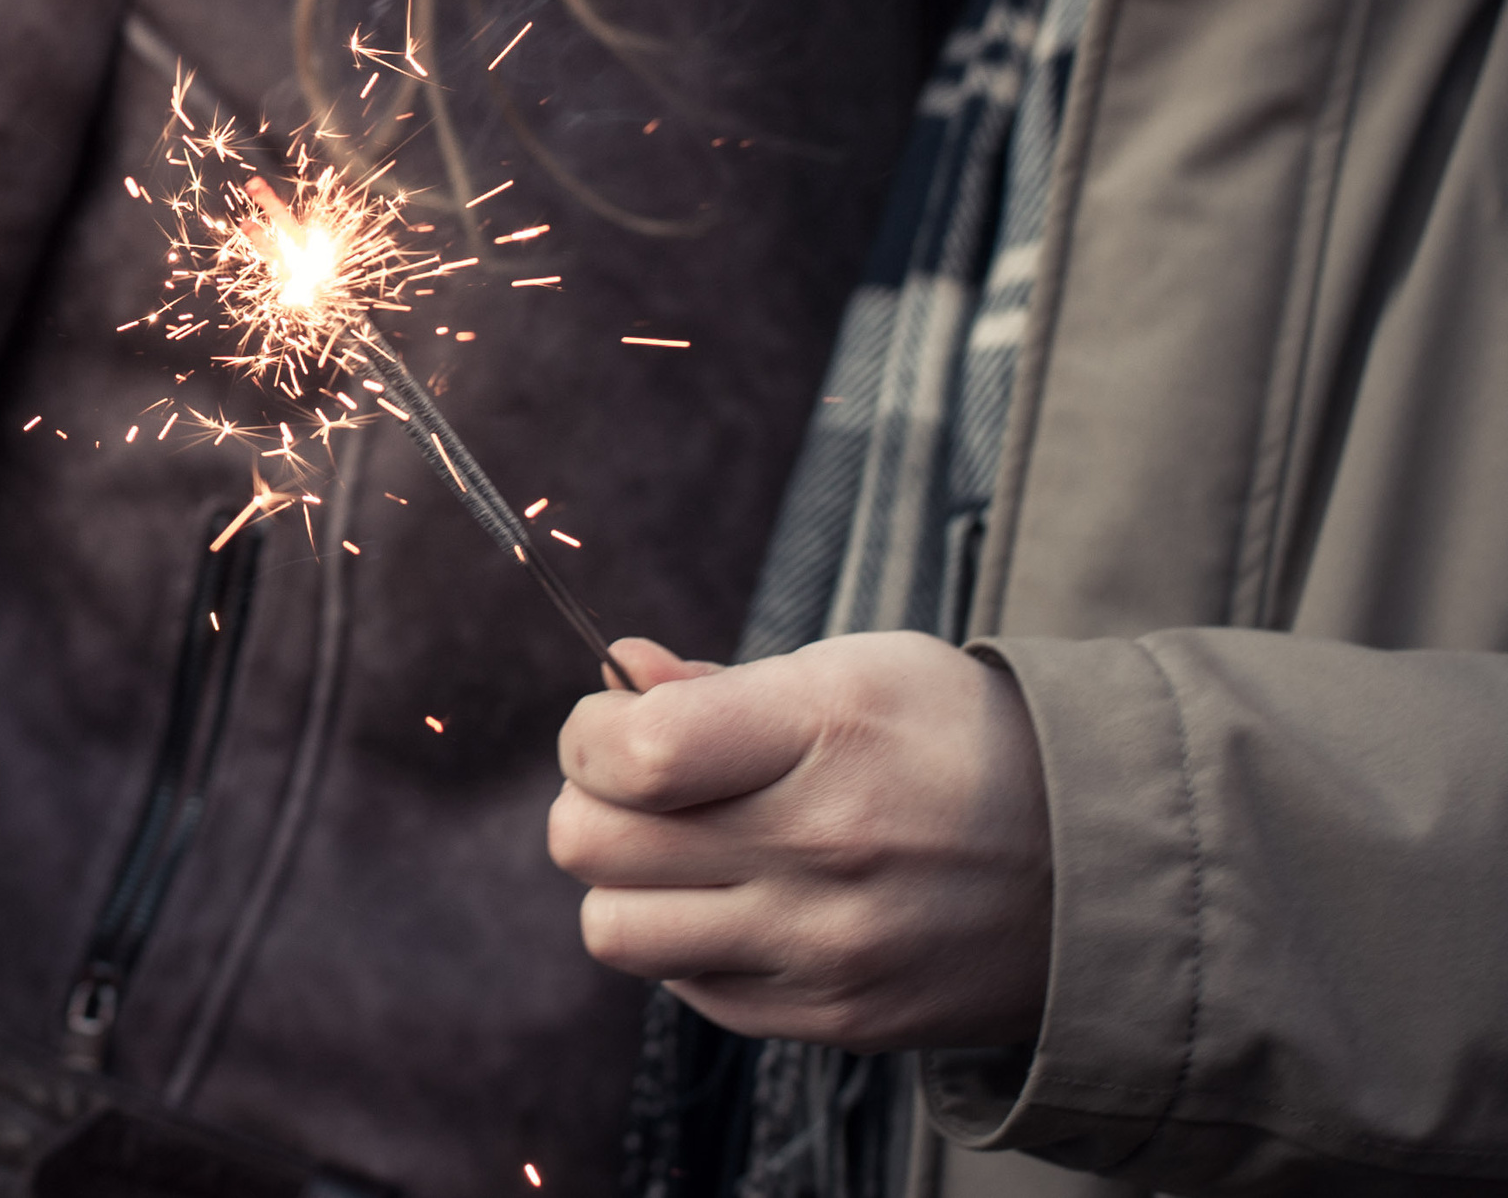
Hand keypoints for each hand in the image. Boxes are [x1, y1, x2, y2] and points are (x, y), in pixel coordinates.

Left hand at [550, 632, 1050, 1051]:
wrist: (1097, 865)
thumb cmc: (958, 740)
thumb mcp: (852, 668)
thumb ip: (719, 683)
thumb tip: (618, 674)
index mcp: (824, 736)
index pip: (632, 754)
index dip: (589, 733)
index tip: (612, 721)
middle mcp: (820, 852)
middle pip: (596, 844)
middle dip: (589, 800)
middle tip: (634, 782)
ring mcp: (825, 950)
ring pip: (617, 930)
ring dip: (623, 881)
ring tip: (675, 846)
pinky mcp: (833, 1019)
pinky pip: (686, 987)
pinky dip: (684, 940)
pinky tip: (737, 897)